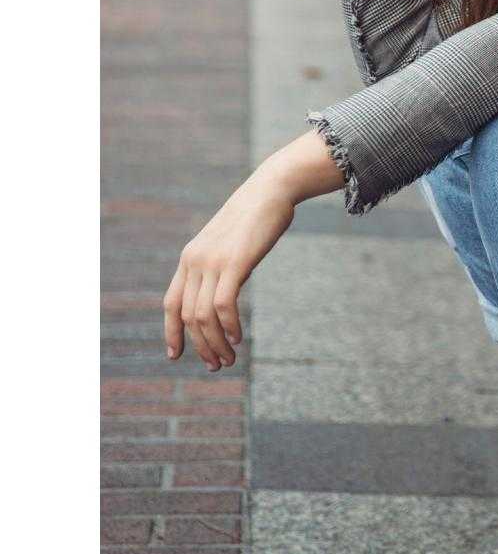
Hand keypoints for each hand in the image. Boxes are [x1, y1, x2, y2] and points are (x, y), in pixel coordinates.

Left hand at [163, 169, 295, 370]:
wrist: (270, 189)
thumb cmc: (255, 216)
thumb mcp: (228, 242)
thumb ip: (219, 265)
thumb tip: (222, 291)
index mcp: (190, 258)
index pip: (172, 303)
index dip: (172, 333)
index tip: (176, 355)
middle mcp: (195, 261)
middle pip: (188, 316)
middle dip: (200, 346)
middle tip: (217, 365)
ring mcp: (213, 261)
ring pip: (203, 315)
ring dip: (215, 342)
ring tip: (229, 358)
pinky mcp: (234, 261)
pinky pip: (223, 304)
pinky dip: (228, 325)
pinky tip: (238, 337)